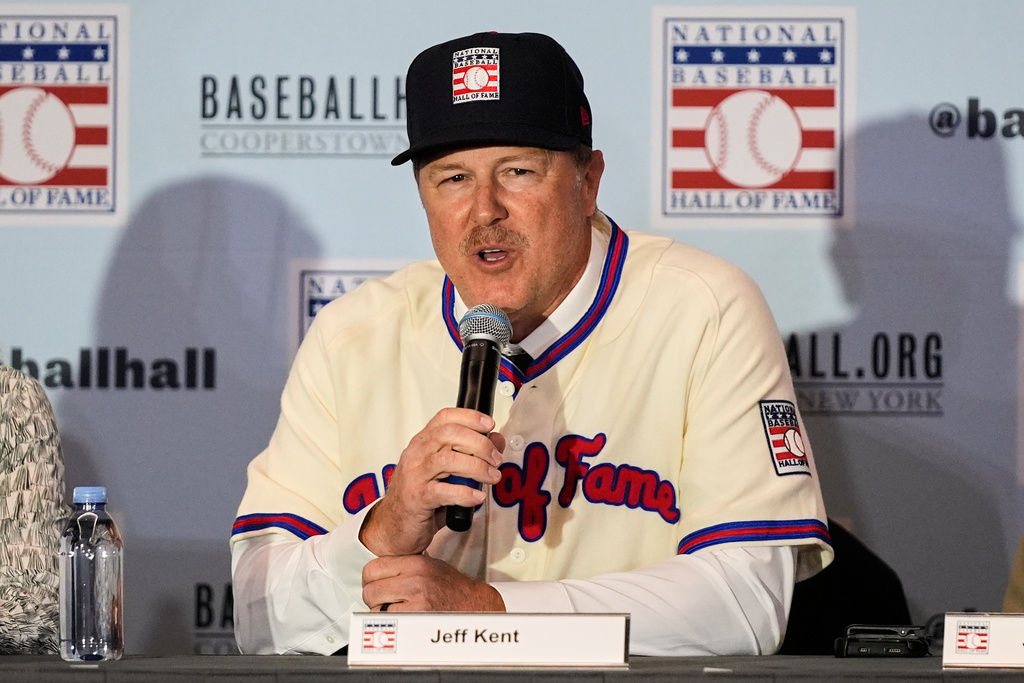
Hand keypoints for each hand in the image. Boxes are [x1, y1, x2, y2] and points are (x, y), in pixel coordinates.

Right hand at [359, 407, 504, 556]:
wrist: (395, 526)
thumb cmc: (422, 497)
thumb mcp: (449, 472)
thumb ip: (472, 454)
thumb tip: (496, 440)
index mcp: (423, 443)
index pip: (445, 417)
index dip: (470, 417)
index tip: (489, 424)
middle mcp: (417, 454)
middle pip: (449, 434)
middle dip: (479, 444)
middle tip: (496, 459)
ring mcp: (414, 475)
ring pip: (447, 459)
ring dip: (477, 467)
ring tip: (492, 477)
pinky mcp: (416, 498)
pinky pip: (443, 491)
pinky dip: (465, 493)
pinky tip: (477, 497)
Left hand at [362, 554, 505, 611]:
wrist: (474, 605)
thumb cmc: (453, 588)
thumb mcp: (429, 566)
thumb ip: (404, 566)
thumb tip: (378, 571)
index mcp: (416, 564)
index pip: (372, 569)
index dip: (371, 579)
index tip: (377, 584)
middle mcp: (415, 581)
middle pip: (370, 591)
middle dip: (375, 598)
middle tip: (386, 600)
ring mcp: (416, 602)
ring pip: (376, 609)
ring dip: (382, 613)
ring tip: (397, 610)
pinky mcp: (418, 620)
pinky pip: (389, 624)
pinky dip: (392, 624)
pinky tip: (403, 620)